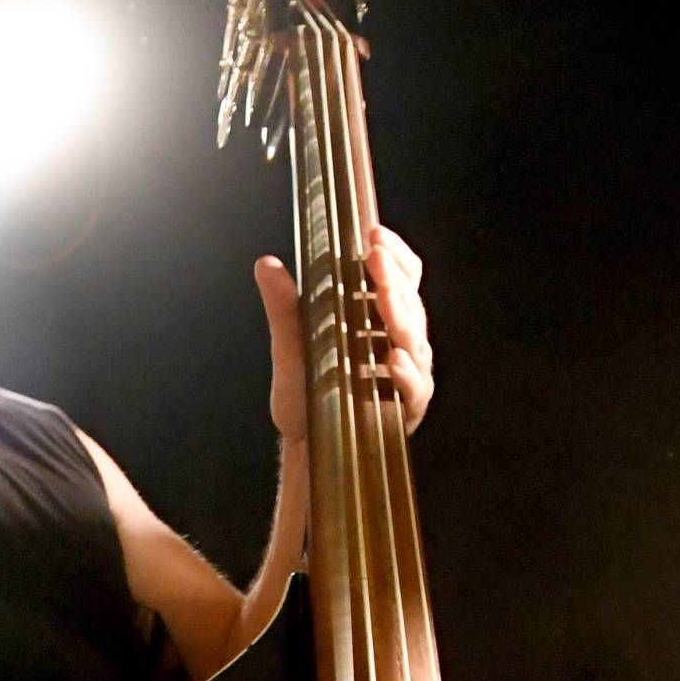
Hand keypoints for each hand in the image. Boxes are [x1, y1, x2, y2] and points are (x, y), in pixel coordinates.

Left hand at [254, 225, 434, 439]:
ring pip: (414, 337)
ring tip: (382, 296)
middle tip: (374, 255)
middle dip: (392, 277)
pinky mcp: (407, 407)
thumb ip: (283, 307)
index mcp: (378, 315)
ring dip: (399, 314)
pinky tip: (392, 359)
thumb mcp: (290, 345)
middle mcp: (398, 338)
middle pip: (409, 300)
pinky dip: (404, 372)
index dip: (393, 253)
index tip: (373, 234)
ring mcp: (407, 372)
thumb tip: (265, 263)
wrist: (305, 446)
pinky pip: (413, 387)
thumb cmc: (306, 393)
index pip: (401, 275)